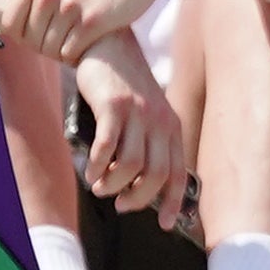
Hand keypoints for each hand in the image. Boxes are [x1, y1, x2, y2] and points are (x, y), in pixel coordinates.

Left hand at [8, 0, 182, 65]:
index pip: (11, 23)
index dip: (23, 35)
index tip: (42, 33)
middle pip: (31, 39)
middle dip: (44, 45)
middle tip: (63, 40)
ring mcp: (70, 7)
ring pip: (50, 48)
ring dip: (61, 51)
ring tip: (75, 42)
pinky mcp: (92, 22)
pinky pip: (70, 52)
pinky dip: (76, 55)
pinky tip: (86, 46)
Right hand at [72, 56, 188, 223]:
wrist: (110, 45)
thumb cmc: (126, 86)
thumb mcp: (148, 114)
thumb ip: (149, 144)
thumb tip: (139, 187)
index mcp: (172, 128)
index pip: (178, 174)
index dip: (172, 203)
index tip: (162, 223)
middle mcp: (160, 122)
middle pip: (155, 176)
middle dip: (137, 199)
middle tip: (120, 203)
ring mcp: (137, 114)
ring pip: (130, 166)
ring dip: (113, 185)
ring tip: (100, 186)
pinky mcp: (113, 106)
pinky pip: (106, 148)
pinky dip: (97, 167)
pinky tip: (91, 171)